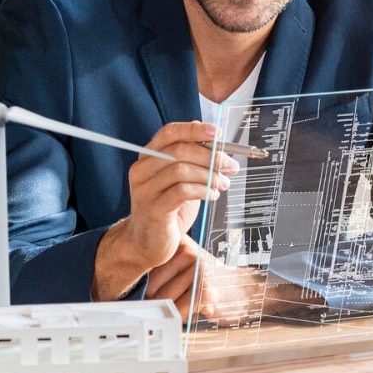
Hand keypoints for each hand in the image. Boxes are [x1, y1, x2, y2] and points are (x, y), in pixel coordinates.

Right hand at [92, 122, 239, 301]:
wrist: (147, 242)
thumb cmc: (167, 209)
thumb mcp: (180, 181)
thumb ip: (193, 162)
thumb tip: (220, 147)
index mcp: (148, 157)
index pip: (170, 132)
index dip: (195, 129)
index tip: (219, 133)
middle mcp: (142, 170)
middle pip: (179, 150)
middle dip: (211, 156)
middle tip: (230, 165)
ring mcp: (145, 190)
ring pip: (181, 170)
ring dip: (210, 175)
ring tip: (223, 183)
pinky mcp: (153, 209)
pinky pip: (182, 191)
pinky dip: (203, 190)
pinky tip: (213, 195)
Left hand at [147, 234, 267, 325]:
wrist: (241, 290)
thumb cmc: (206, 280)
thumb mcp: (184, 265)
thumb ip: (160, 268)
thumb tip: (124, 286)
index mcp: (180, 243)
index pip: (145, 269)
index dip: (143, 286)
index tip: (144, 294)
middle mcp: (189, 253)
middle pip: (152, 287)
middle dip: (155, 302)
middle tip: (169, 303)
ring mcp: (199, 271)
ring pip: (165, 301)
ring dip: (170, 311)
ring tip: (185, 303)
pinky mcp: (205, 291)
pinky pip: (179, 311)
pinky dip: (182, 317)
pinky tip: (193, 309)